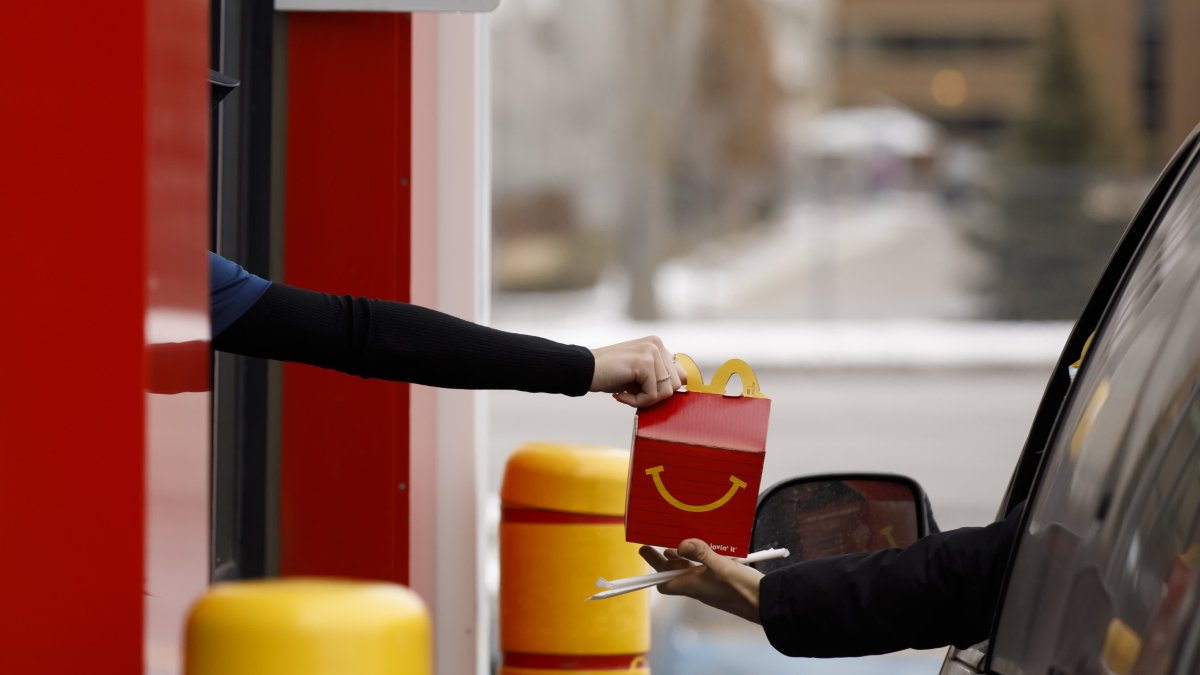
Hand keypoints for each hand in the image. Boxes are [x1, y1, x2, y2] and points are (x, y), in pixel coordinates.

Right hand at [589, 336, 685, 406]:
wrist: (583, 370)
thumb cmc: (609, 375)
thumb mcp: (638, 373)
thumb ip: (658, 375)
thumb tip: (683, 384)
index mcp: (657, 345)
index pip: (680, 374)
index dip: (664, 389)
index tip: (643, 392)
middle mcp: (657, 344)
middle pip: (675, 384)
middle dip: (653, 396)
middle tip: (630, 393)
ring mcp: (651, 351)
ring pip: (666, 391)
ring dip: (644, 400)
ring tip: (625, 394)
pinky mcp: (645, 363)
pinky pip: (652, 395)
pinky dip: (636, 401)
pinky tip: (620, 394)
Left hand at [638, 539, 763, 623]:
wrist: (767, 603)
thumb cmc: (743, 588)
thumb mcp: (721, 566)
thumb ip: (701, 553)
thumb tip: (679, 544)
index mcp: (692, 586)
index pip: (664, 583)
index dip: (653, 569)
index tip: (646, 549)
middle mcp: (697, 587)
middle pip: (673, 574)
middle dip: (663, 559)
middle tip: (653, 542)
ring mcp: (709, 586)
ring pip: (688, 571)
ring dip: (681, 558)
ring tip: (676, 541)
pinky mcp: (721, 583)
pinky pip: (702, 571)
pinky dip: (698, 559)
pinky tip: (704, 548)